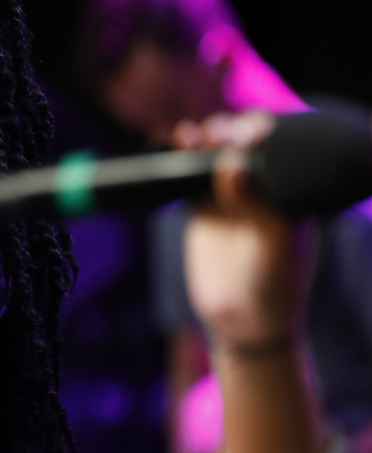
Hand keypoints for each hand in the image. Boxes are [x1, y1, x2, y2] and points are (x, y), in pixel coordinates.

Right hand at [176, 112, 314, 353]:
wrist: (243, 320)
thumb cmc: (272, 284)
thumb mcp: (270, 243)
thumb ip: (253, 203)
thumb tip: (232, 164)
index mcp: (288, 190)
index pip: (276, 148)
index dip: (259, 133)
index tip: (244, 136)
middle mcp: (259, 187)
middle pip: (239, 144)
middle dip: (225, 132)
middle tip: (212, 137)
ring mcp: (229, 197)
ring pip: (210, 156)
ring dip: (197, 140)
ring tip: (185, 137)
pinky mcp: (201, 209)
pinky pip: (186, 178)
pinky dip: (174, 160)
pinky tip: (163, 144)